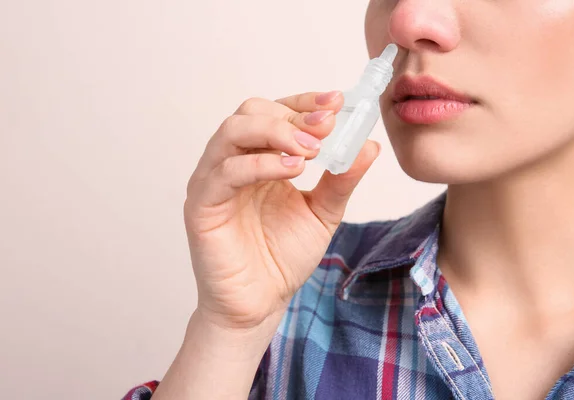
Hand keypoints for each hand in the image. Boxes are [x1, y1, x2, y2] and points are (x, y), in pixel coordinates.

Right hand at [184, 91, 380, 330]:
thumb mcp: (323, 213)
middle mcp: (233, 161)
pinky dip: (259, 165)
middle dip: (292, 114)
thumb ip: (341, 179)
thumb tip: (369, 146)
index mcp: (260, 158)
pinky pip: (224, 172)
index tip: (337, 101)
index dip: (306, 102)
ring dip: (276, 132)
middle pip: (252, 111)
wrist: (259, 303)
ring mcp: (213, 180)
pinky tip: (292, 171)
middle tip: (325, 127)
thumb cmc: (283, 256)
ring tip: (311, 149)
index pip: (277, 112)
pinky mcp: (201, 205)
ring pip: (232, 131)